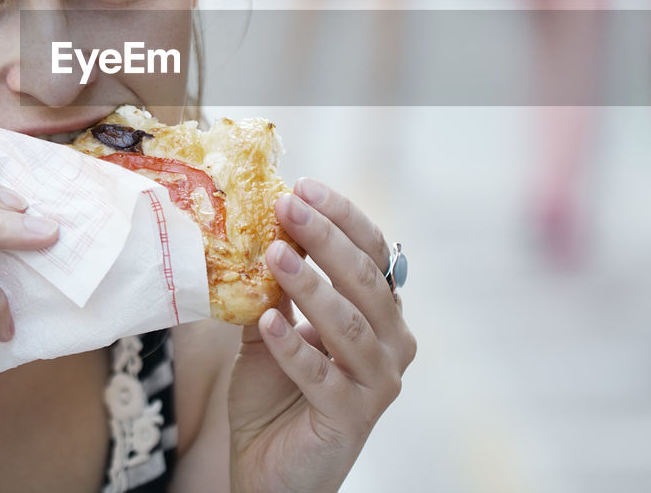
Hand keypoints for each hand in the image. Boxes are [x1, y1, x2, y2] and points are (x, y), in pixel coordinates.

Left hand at [227, 178, 415, 492]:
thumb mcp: (271, 329)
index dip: (342, 217)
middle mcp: (392, 343)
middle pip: (365, 280)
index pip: (372, 252)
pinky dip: (294, 346)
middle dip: (325, 238)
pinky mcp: (352, 417)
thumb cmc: (276, 397)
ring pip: (349, 324)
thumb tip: (257, 228)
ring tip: (273, 254)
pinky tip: (267, 320)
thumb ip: (273, 287)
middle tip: (287, 205)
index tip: (304, 186)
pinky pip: (323, 374)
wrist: (269, 471)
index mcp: (381, 314)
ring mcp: (378, 382)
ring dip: (309, 285)